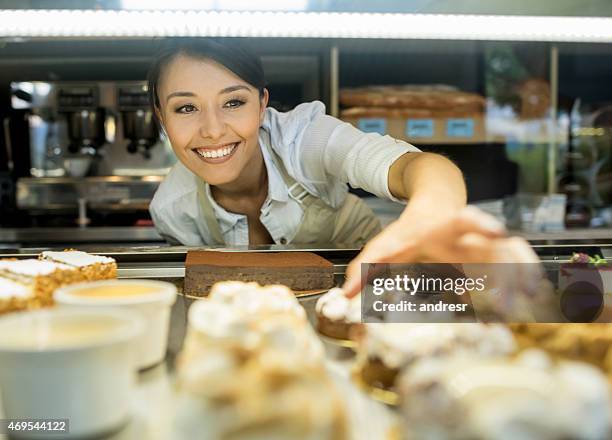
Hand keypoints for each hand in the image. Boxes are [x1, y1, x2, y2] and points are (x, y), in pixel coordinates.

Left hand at [343, 206, 509, 297]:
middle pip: (499, 247)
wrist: (434, 207)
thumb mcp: (386, 245)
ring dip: (522, 282)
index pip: (467, 220)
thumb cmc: (409, 230)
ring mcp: (488, 248)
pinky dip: (522, 285)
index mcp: (447, 226)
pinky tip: (521, 308)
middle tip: (507, 302)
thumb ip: (367, 267)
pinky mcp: (494, 262)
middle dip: (509, 272)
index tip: (494, 231)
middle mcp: (473, 236)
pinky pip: (517, 269)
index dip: (482, 224)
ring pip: (515, 259)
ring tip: (521, 309)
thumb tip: (345, 295)